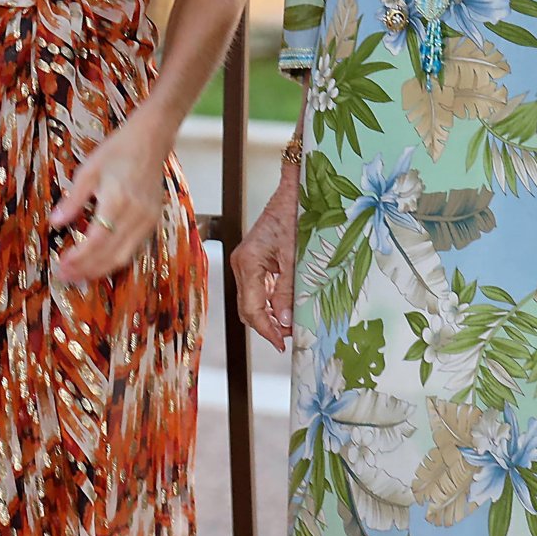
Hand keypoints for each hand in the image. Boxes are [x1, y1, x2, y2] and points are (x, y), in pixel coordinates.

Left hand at [51, 111, 168, 283]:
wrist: (151, 140)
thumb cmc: (117, 151)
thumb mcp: (88, 170)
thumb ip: (72, 200)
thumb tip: (55, 223)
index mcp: (117, 200)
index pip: (96, 240)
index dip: (78, 258)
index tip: (61, 265)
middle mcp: (136, 215)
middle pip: (110, 254)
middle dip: (86, 270)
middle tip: (65, 277)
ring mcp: (147, 220)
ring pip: (124, 257)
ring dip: (101, 270)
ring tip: (79, 275)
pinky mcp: (153, 221)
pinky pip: (134, 249)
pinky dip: (116, 260)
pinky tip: (100, 263)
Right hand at [232, 173, 297, 350]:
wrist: (294, 191)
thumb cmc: (295, 216)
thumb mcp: (295, 256)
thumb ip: (288, 290)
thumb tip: (285, 321)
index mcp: (247, 262)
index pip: (251, 308)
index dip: (266, 330)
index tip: (281, 344)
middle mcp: (241, 263)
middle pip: (247, 308)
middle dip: (267, 325)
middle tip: (289, 338)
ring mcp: (246, 262)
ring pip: (252, 300)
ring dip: (270, 315)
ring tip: (291, 325)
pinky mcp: (254, 260)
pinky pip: (258, 288)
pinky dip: (271, 301)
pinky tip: (287, 307)